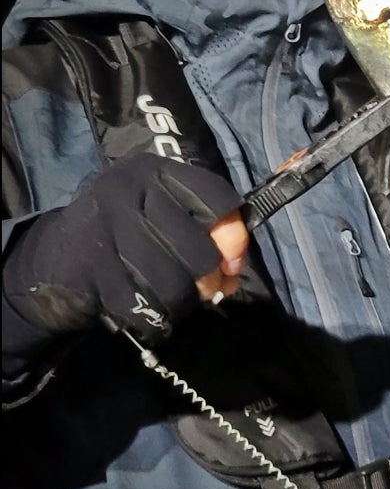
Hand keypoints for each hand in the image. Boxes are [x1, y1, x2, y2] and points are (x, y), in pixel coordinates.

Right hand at [3, 153, 247, 343]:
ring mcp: (105, 226)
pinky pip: (142, 305)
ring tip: (176, 302)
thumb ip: (205, 230)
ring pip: (173, 281)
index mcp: (156, 170)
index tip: (232, 262)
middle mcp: (129, 190)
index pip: (216, 198)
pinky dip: (154, 317)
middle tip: (206, 290)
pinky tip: (148, 310)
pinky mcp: (88, 266)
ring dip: (183, 302)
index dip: (234, 237)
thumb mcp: (163, 215)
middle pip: (199, 249)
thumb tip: (235, 267)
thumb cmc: (125, 235)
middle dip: (209, 279)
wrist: (56, 257)